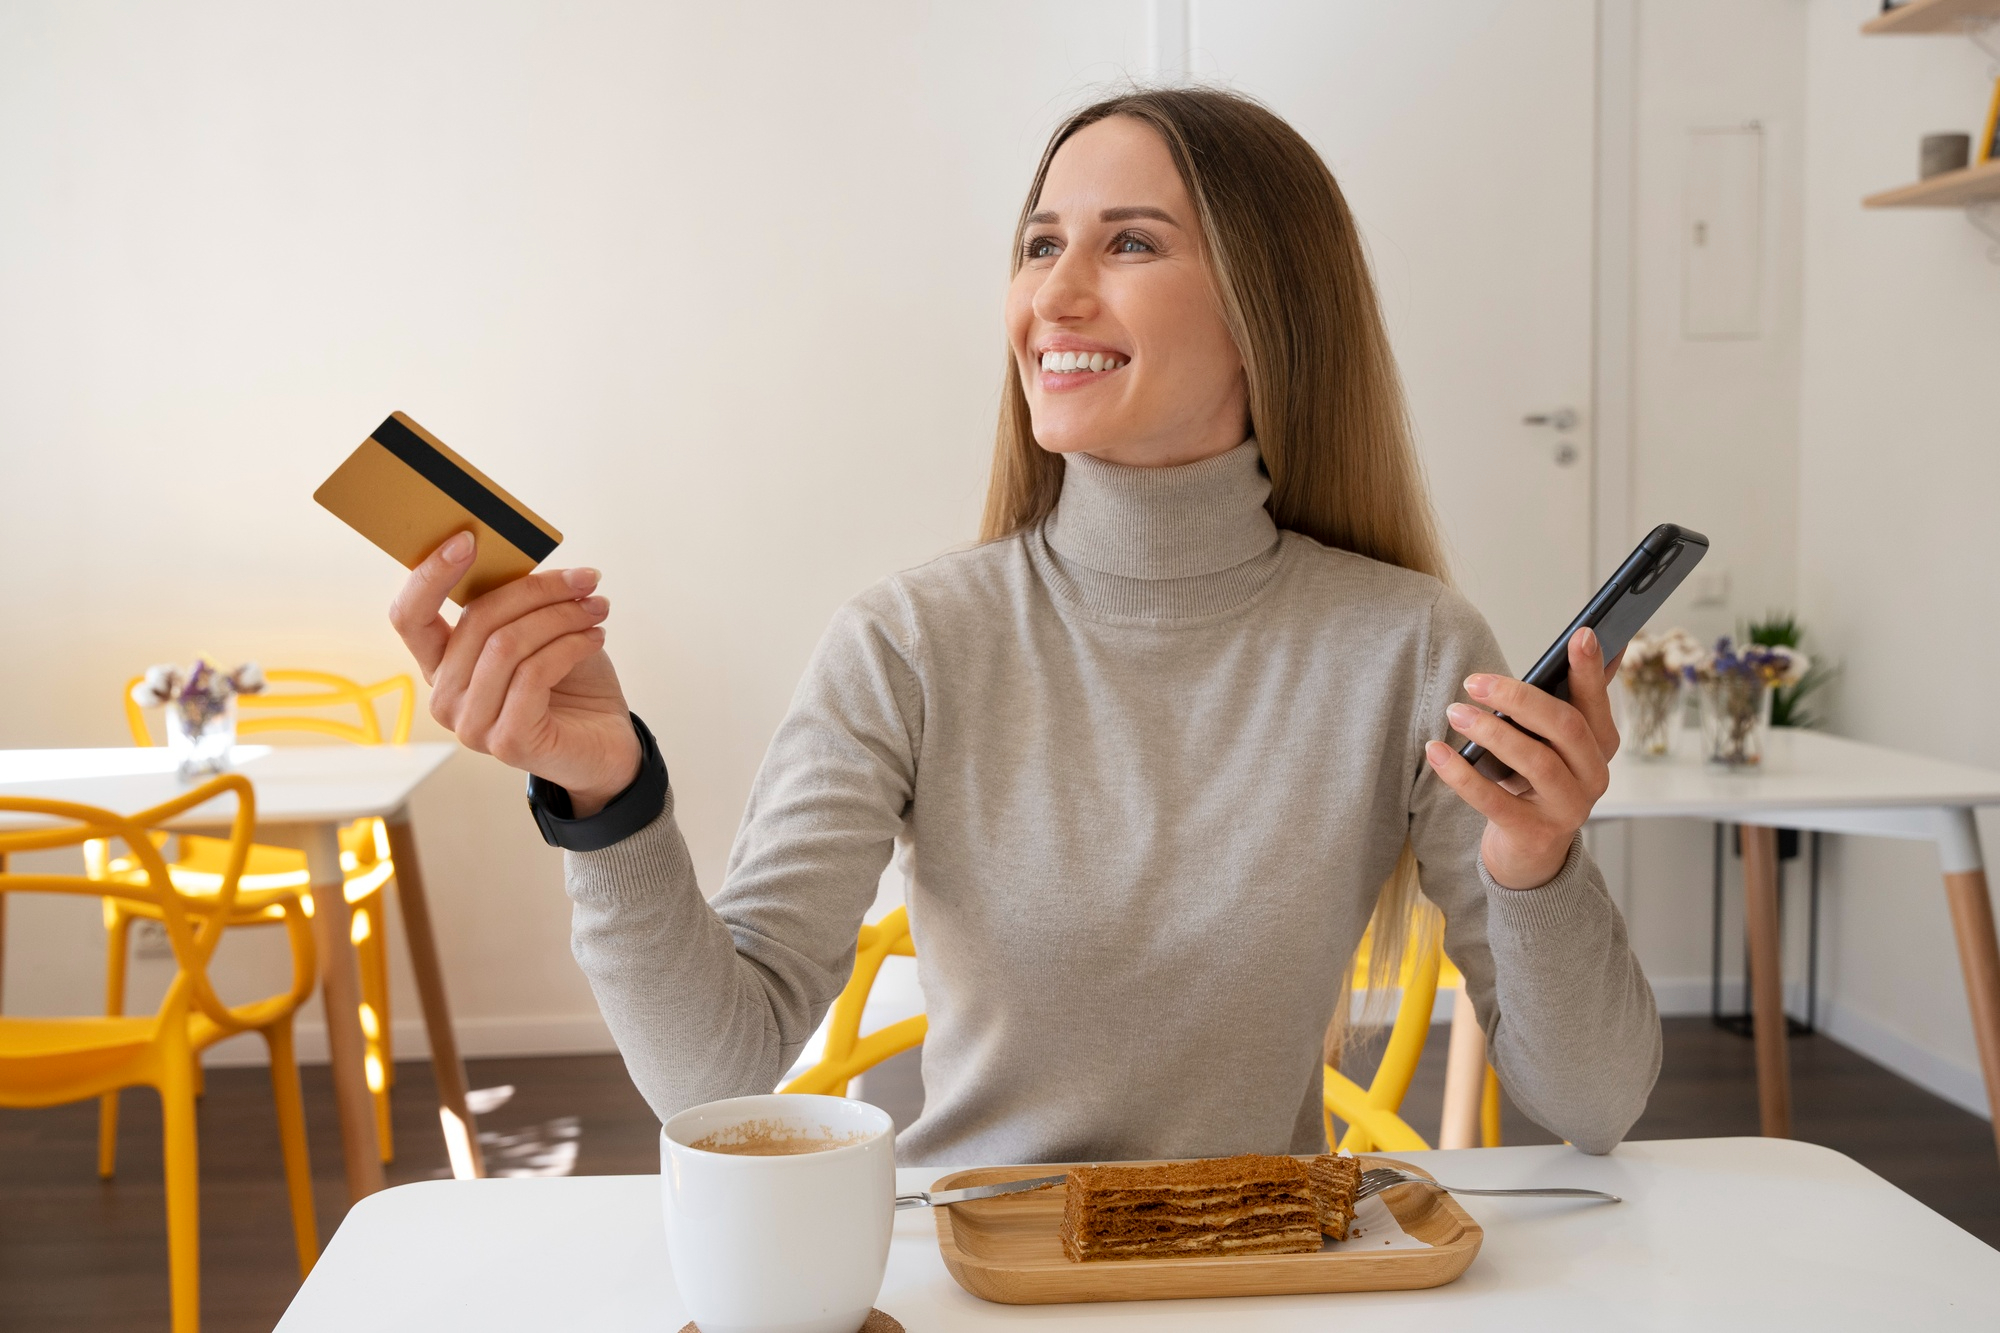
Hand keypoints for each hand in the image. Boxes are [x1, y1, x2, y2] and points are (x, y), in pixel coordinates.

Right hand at [388, 532, 641, 816]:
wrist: (606, 743)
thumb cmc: (570, 683)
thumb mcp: (537, 631)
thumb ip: (513, 602)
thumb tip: (511, 551)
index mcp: (442, 665)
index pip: (409, 616)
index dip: (430, 574)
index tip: (468, 538)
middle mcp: (446, 697)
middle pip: (478, 620)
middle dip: (538, 590)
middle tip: (585, 579)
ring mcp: (472, 725)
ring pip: (507, 644)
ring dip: (562, 616)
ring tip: (596, 608)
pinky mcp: (507, 741)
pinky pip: (534, 673)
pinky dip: (571, 645)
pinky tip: (595, 638)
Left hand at [1423, 627, 1623, 889]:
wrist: (1529, 855)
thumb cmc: (1535, 783)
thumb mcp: (1554, 744)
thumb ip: (1567, 699)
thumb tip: (1588, 639)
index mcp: (1600, 747)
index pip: (1597, 703)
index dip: (1591, 670)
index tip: (1581, 633)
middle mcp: (1593, 777)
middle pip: (1565, 727)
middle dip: (1518, 698)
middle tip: (1473, 681)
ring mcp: (1568, 809)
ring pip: (1534, 761)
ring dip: (1490, 731)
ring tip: (1454, 712)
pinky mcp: (1534, 834)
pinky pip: (1494, 801)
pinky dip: (1461, 774)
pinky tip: (1436, 751)